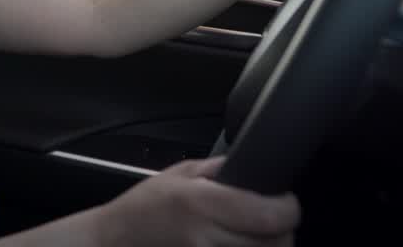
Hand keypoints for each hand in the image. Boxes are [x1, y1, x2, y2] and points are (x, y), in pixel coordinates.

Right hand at [98, 156, 299, 245]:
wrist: (115, 242)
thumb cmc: (144, 207)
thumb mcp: (178, 174)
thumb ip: (218, 170)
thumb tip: (255, 165)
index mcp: (201, 203)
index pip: (269, 216)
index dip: (287, 208)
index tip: (284, 201)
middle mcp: (206, 238)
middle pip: (275, 244)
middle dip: (282, 230)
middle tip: (272, 219)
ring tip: (256, 235)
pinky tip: (239, 245)